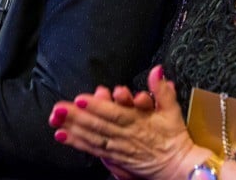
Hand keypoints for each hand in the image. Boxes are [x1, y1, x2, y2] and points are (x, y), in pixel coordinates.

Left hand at [50, 66, 203, 179]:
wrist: (179, 166)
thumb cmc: (174, 136)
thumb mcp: (172, 110)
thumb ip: (162, 90)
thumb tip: (157, 70)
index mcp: (138, 121)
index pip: (115, 113)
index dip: (98, 107)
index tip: (81, 100)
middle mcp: (126, 134)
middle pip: (99, 125)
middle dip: (78, 117)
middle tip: (59, 109)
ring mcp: (118, 147)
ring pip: (93, 137)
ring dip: (73, 129)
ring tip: (56, 122)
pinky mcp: (114, 157)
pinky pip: (94, 149)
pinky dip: (77, 143)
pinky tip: (62, 136)